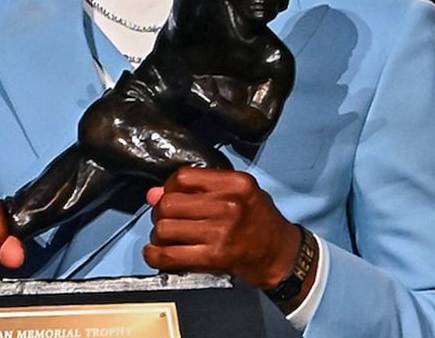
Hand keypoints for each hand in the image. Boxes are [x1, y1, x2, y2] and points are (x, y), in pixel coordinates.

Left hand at [144, 167, 302, 289]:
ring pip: (166, 228)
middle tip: (165, 219)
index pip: (183, 177)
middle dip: (159, 212)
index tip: (168, 196)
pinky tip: (156, 253)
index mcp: (235, 183)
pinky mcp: (215, 256)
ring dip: (158, 234)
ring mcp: (221, 232)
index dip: (168, 187)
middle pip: (170, 203)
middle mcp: (228, 204)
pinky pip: (170, 255)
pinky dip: (155, 255)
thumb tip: (153, 193)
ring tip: (165, 237)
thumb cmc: (260, 221)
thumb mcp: (240, 193)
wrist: (281, 254)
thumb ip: (200, 188)